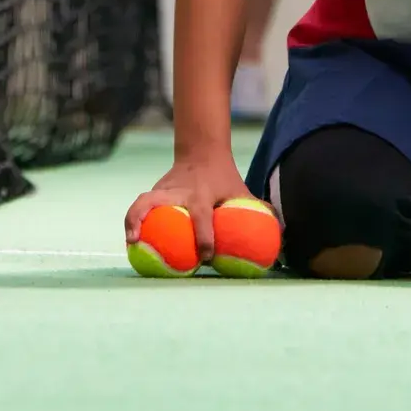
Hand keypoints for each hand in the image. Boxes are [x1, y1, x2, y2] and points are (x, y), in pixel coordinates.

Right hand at [124, 150, 250, 263]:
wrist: (203, 152)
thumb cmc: (225, 179)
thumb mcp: (242, 192)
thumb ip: (258, 213)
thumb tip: (280, 237)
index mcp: (201, 194)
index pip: (200, 216)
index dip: (203, 237)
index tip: (205, 258)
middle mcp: (178, 191)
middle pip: (154, 201)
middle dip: (143, 220)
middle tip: (139, 243)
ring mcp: (163, 189)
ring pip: (141, 201)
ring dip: (131, 220)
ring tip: (130, 243)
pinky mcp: (155, 192)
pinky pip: (142, 206)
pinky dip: (134, 220)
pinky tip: (133, 240)